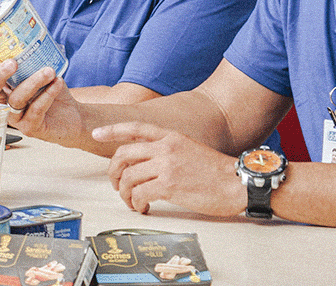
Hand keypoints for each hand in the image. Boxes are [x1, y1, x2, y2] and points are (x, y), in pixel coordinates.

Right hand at [0, 60, 85, 144]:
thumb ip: (31, 58)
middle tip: (13, 62)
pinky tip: (57, 82)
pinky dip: (48, 94)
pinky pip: (36, 110)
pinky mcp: (30, 128)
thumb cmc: (52, 92)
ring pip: (16, 100)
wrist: (72, 117)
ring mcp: (15, 118)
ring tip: (49, 71)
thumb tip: (30, 34)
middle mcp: (3, 104)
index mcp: (2, 89)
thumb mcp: (40, 71)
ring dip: (33, 82)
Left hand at [93, 122, 243, 215]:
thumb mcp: (190, 149)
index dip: (112, 130)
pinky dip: (136, 204)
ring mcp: (166, 165)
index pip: (135, 127)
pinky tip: (143, 208)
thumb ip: (168, 151)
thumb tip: (146, 163)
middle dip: (113, 171)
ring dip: (124, 193)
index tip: (96, 134)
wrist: (239, 183)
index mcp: (171, 136)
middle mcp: (166, 147)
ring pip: (128, 177)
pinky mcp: (169, 185)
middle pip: (123, 154)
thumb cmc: (218, 172)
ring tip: (132, 202)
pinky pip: (139, 194)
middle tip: (116, 184)